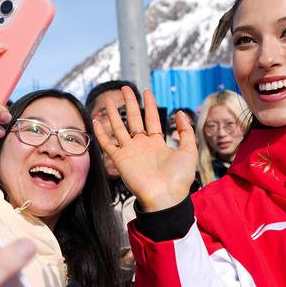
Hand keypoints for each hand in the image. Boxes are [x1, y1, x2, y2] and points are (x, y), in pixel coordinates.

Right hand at [93, 87, 196, 211]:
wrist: (166, 197)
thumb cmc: (179, 178)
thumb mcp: (188, 151)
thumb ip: (185, 131)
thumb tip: (179, 112)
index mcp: (158, 144)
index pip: (152, 119)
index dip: (150, 105)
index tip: (146, 91)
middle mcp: (142, 146)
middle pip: (134, 119)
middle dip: (130, 103)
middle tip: (126, 89)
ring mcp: (130, 152)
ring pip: (119, 128)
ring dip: (114, 114)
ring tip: (110, 100)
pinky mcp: (120, 160)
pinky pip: (108, 144)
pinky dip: (101, 133)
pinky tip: (97, 121)